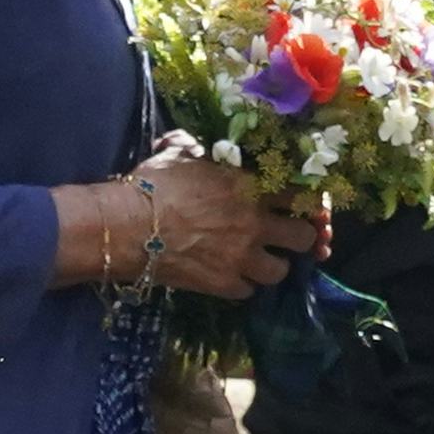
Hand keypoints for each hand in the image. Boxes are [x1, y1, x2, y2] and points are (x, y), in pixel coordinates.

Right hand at [101, 138, 319, 300]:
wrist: (128, 227)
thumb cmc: (152, 185)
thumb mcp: (178, 154)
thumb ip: (194, 148)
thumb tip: (188, 142)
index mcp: (249, 187)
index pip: (300, 195)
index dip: (304, 202)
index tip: (297, 206)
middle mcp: (255, 224)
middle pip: (305, 239)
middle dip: (299, 239)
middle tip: (284, 238)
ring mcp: (242, 258)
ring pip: (281, 271)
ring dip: (272, 266)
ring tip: (257, 261)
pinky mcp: (224, 285)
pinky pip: (248, 291)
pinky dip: (242, 284)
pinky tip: (230, 276)